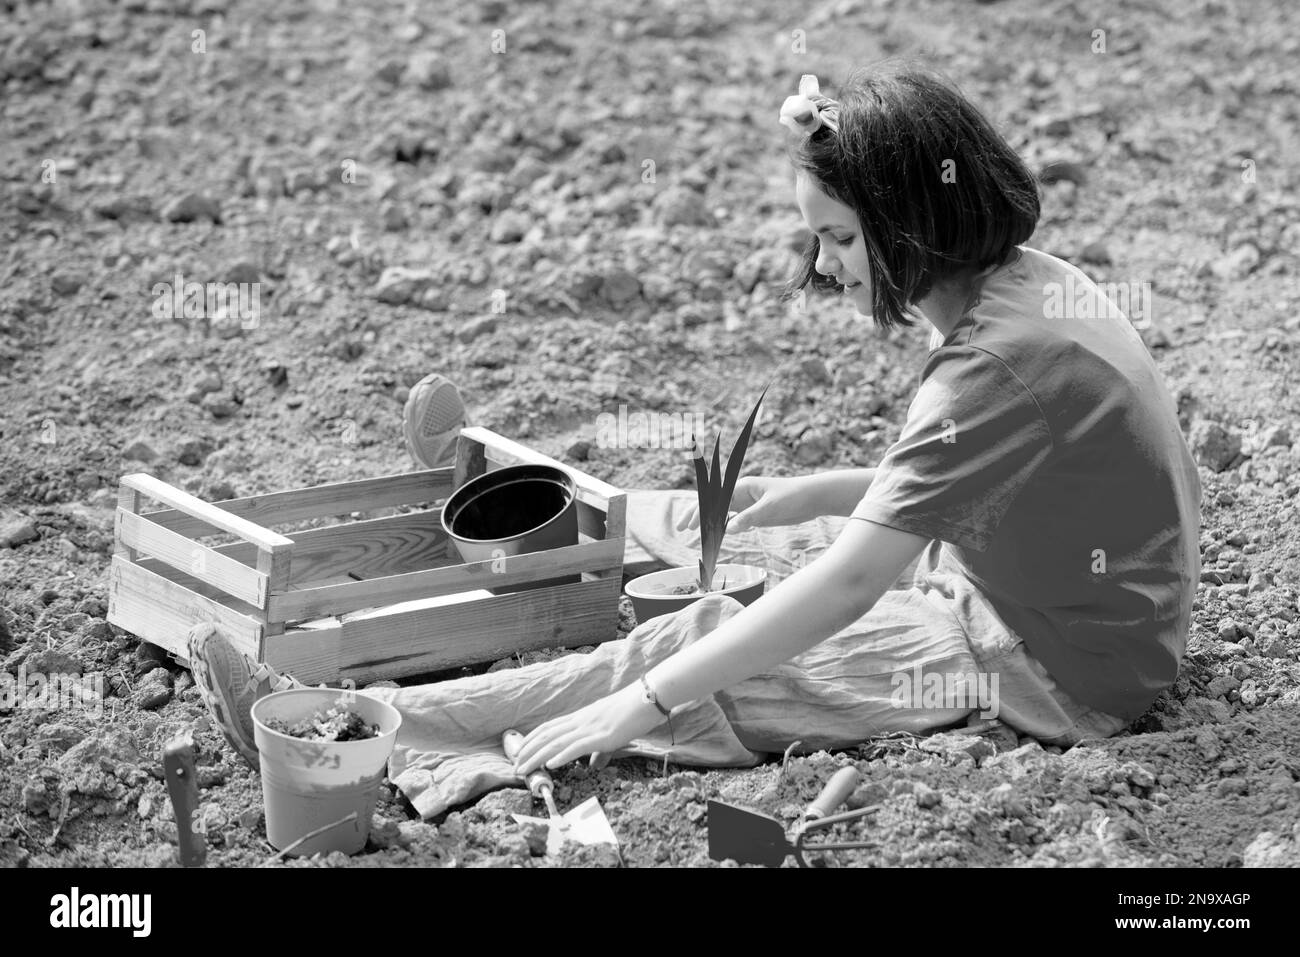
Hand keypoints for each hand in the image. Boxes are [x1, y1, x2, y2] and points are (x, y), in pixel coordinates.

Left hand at [512, 682, 663, 774]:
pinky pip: (577, 746)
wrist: (647, 698)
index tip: (520, 751)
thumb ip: (600, 750)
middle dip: (528, 752)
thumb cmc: (631, 713)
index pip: (549, 727)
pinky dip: (562, 755)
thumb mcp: (612, 733)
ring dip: (537, 757)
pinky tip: (550, 764)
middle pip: (547, 736)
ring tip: (523, 769)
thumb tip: (593, 765)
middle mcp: (580, 721)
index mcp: (581, 718)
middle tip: (515, 767)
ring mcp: (590, 727)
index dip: (532, 739)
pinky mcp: (602, 735)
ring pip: (556, 742)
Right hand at [674, 475, 810, 532]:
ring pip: (722, 513)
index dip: (699, 511)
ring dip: (709, 523)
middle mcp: (742, 494)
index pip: (714, 499)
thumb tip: (728, 529)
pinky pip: (735, 520)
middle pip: (713, 505)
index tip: (688, 524)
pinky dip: (724, 527)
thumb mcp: (771, 508)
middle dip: (697, 515)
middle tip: (682, 529)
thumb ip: (750, 518)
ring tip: (694, 533)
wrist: (814, 497)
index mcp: (742, 487)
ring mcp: (749, 503)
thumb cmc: (794, 497)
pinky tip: (718, 535)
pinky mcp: (757, 513)